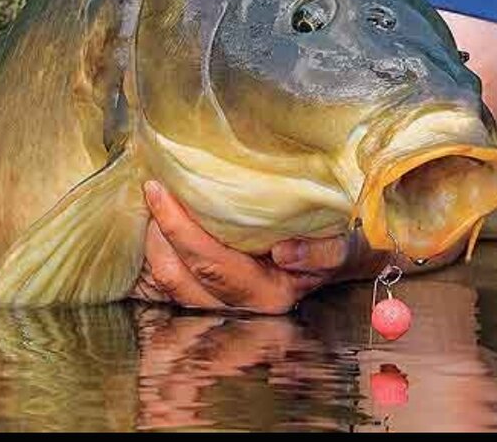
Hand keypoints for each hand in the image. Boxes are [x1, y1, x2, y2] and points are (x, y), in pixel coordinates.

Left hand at [130, 181, 361, 314]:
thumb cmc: (338, 245)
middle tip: (154, 189)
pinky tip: (159, 224)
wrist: (342, 259)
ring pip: (169, 282)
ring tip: (156, 204)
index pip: (211, 265)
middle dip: (160, 230)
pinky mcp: (209, 297)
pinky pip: (170, 282)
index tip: (160, 190)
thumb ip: (323, 252)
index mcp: (271, 294)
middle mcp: (242, 306)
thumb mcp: (343, 246)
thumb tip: (284, 254)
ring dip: (155, 243)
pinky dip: (160, 253)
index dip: (179, 229)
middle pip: (180, 275)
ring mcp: (222, 305)